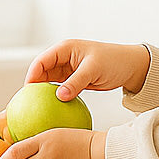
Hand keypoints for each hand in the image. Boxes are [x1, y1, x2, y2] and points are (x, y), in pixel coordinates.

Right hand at [25, 40, 149, 98]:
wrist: (130, 66)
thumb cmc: (114, 61)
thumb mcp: (93, 70)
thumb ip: (76, 82)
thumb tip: (59, 97)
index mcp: (65, 49)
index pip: (41, 61)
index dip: (32, 76)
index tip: (28, 92)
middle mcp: (63, 58)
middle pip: (42, 72)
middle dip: (34, 87)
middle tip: (27, 104)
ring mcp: (68, 69)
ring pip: (49, 82)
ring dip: (44, 94)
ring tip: (35, 109)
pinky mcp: (74, 80)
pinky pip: (60, 89)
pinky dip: (55, 98)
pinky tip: (51, 110)